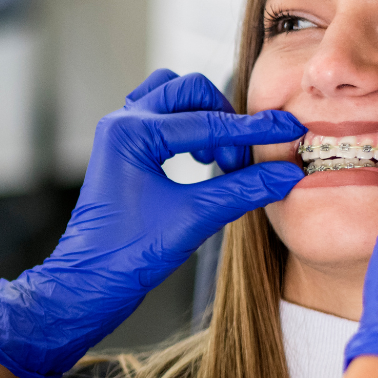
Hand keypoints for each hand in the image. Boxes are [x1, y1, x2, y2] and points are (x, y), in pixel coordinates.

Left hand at [0, 71, 304, 377]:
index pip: (208, 122)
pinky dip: (189, 127)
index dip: (254, 129)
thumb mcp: (195, 218)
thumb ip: (245, 190)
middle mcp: (123, 123)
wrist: (88, 285)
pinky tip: (203, 159)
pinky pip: (164, 117)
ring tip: (219, 157)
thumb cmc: (128, 256)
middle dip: (225, 121)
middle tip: (241, 161)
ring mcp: (121, 134)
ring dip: (205, 118)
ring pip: (174, 97)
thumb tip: (287, 174)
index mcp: (132, 133)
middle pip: (190, 92)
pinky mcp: (126, 149)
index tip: (289, 129)